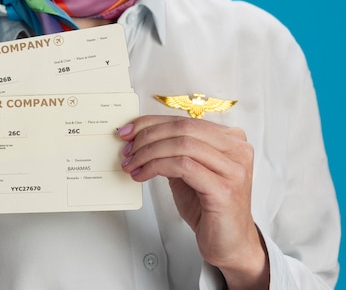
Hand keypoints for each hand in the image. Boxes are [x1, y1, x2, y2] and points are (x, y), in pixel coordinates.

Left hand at [118, 115, 268, 289]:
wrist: (229, 242)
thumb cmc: (209, 207)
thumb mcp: (188, 171)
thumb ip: (173, 151)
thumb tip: (139, 137)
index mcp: (230, 139)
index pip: (184, 120)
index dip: (151, 123)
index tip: (128, 131)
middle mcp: (236, 149)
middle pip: (183, 128)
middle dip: (148, 136)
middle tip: (127, 149)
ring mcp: (233, 169)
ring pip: (182, 145)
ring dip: (149, 153)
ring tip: (132, 164)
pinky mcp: (225, 189)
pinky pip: (183, 167)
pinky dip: (157, 167)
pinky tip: (143, 175)